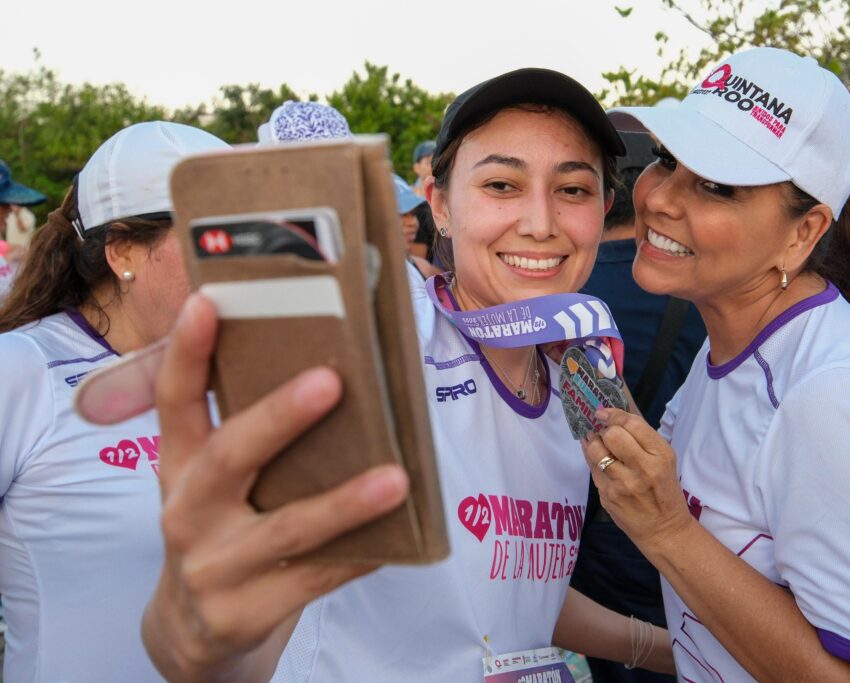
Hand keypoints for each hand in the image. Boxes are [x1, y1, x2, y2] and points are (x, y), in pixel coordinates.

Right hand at [146, 294, 408, 674]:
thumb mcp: (214, 484)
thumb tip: (337, 373)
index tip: (206, 302)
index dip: (187, 352)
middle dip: (278, 417)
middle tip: (329, 381)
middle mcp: (187, 512)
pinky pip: (315, 578)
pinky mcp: (245, 612)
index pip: (176, 401)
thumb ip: (252, 437)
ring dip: (344, 502)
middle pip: (229, 456)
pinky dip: (359, 554)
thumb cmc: (224, 529)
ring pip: (287, 528)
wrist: (196, 630)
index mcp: (179, 466)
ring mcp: (213, 567)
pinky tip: (400, 535)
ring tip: (398, 477)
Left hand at [581, 408, 690, 552]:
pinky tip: (598, 458)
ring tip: (598, 442)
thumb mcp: (665, 461)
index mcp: (660, 455)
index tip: (605, 413)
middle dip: (605, 430)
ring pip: (595, 450)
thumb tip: (613, 415)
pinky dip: (593, 460)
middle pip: (611, 435)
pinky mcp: (607, 496)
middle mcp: (642, 468)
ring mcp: (622, 484)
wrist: (663, 530)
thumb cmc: (664, 491)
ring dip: (594, 442)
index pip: (632, 424)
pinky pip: (592, 469)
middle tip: (606, 432)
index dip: (614, 414)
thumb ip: (642, 439)